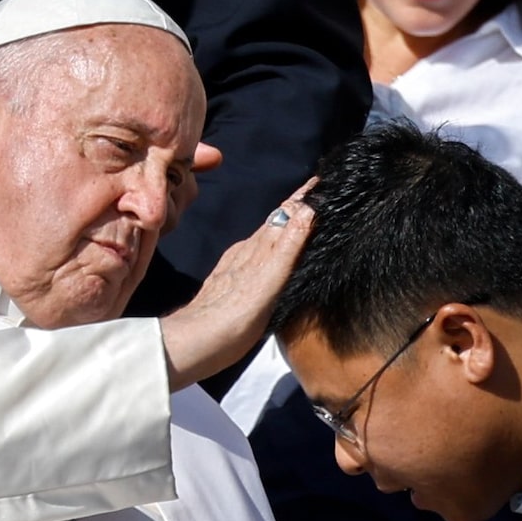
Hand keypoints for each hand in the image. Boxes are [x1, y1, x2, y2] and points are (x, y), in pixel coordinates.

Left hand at [159, 180, 312, 389]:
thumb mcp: (268, 279)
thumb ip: (289, 245)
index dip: (306, 196)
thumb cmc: (235, 317)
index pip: (288, 212)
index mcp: (260, 246)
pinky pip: (258, 253)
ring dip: (287, 225)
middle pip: (278, 221)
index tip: (325, 178)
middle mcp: (249, 250)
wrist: (196, 342)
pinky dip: (274, 245)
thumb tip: (308, 207)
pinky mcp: (231, 280)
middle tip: (321, 193)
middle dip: (300, 206)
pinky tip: (275, 253)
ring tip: (306, 218)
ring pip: (268, 237)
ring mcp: (238, 265)